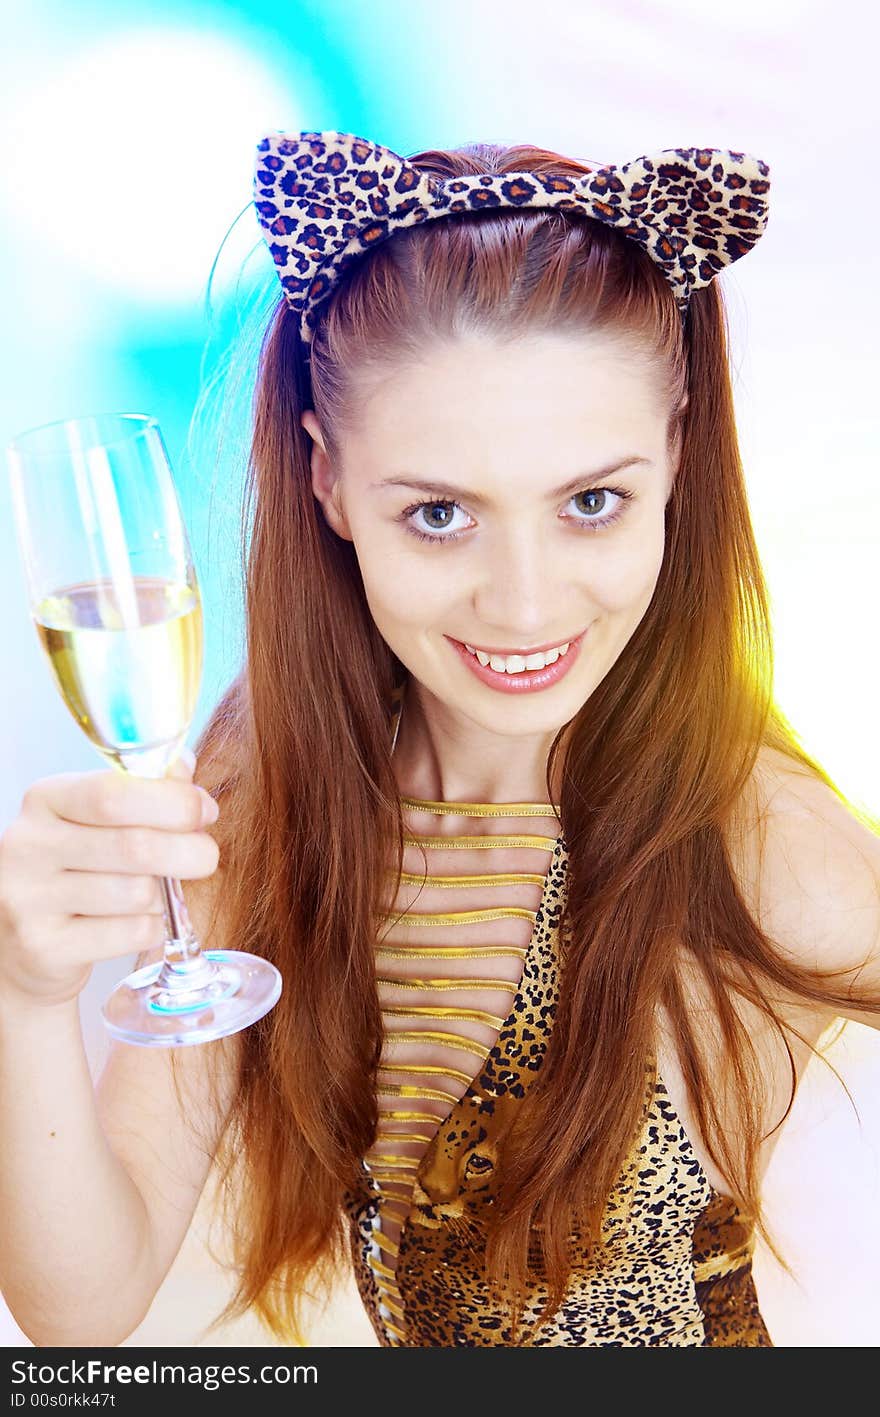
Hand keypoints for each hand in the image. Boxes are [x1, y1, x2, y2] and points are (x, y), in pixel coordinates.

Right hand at [0, 750, 219, 1009]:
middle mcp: (28, 846)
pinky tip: (137, 923)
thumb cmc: (74, 870)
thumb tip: (183, 765)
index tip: (205, 811)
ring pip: (137, 893)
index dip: (173, 801)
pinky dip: (151, 927)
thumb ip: (142, 789)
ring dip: (163, 895)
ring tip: (153, 894)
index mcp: (44, 800)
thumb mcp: (97, 819)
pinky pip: (131, 933)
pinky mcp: (45, 948)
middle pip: (134, 845)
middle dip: (188, 850)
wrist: (24, 941)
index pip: (114, 793)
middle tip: (205, 856)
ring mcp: (30, 900)